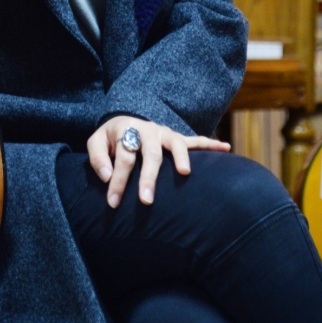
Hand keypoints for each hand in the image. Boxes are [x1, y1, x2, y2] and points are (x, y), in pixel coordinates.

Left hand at [87, 115, 229, 208]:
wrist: (125, 120)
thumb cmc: (111, 138)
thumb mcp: (96, 142)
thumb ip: (98, 158)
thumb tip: (108, 176)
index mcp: (128, 130)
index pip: (124, 157)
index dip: (118, 180)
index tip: (113, 202)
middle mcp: (149, 131)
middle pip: (150, 154)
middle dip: (148, 178)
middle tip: (146, 201)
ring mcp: (165, 134)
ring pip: (176, 144)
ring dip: (181, 158)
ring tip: (185, 172)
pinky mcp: (176, 138)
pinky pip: (196, 141)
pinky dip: (210, 144)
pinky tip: (225, 148)